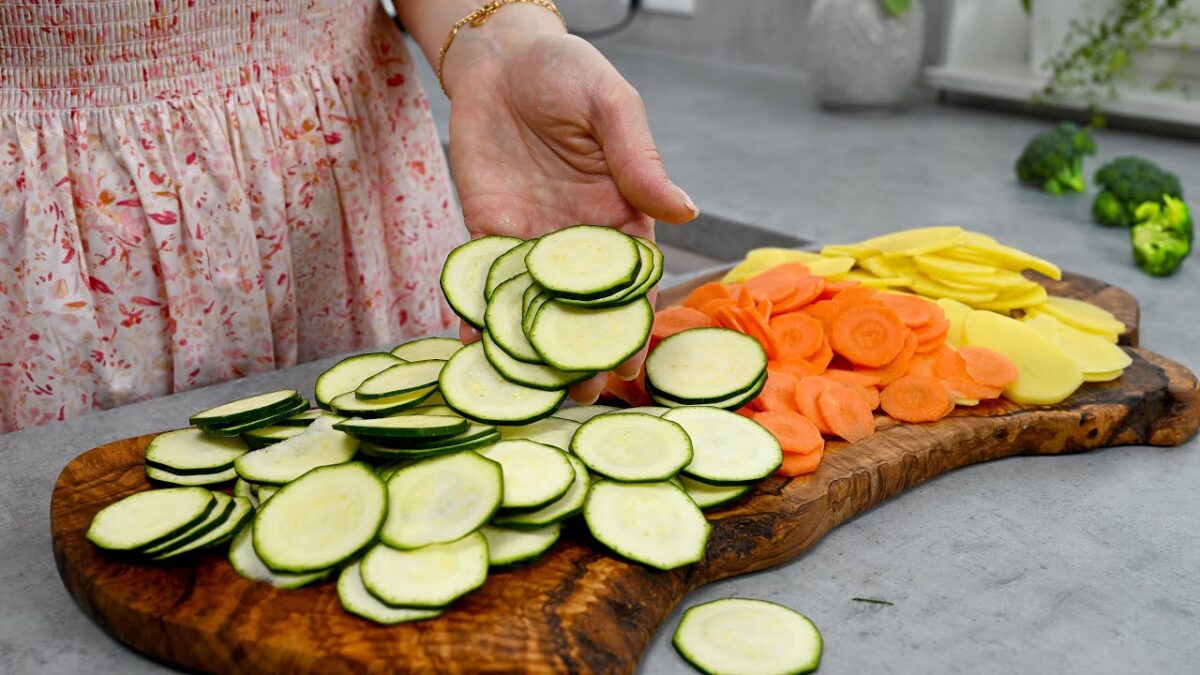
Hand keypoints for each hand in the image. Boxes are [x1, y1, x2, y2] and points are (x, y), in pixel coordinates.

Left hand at [444, 28, 696, 402]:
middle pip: (582, 305)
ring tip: (531, 392)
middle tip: (579, 395)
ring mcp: (529, 236)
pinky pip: (483, 280)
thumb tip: (686, 212)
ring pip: (534, 303)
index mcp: (620, 213)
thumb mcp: (611, 107)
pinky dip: (478, 314)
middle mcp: (576, 235)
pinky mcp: (485, 229)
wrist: (500, 56)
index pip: (629, 281)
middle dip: (582, 351)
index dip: (629, 323)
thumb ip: (639, 160)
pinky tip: (473, 350)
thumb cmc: (567, 72)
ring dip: (533, 345)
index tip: (628, 364)